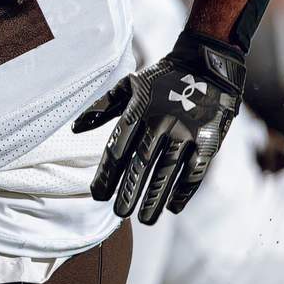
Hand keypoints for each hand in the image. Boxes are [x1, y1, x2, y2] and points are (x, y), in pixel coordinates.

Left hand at [73, 39, 244, 223]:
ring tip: (144, 219)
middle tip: (119, 213)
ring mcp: (187, 133)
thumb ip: (102, 107)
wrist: (207, 63)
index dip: (106, 174)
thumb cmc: (162, 78)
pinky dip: (184, 190)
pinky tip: (174, 207)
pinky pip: (195, 171)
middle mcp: (161, 122)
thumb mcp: (129, 85)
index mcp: (139, 111)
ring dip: (155, 198)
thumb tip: (75, 129)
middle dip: (129, 191)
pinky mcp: (209, 140)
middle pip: (141, 164)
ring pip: (168, 172)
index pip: (118, 149)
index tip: (97, 195)